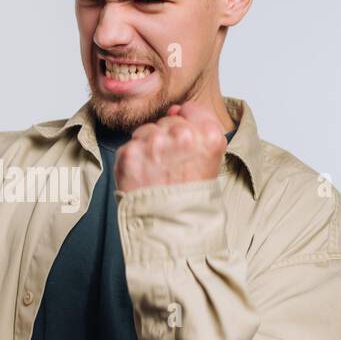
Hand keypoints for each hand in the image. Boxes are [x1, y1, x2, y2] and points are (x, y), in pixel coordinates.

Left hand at [114, 101, 228, 191]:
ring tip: (157, 175)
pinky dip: (133, 161)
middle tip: (171, 168)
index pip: (191, 108)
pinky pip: (129, 146)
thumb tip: (174, 108)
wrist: (172, 231)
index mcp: (208, 135)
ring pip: (146, 131)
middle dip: (166, 138)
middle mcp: (182, 134)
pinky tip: (143, 179)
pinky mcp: (129, 154)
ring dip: (148, 148)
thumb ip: (198, 129)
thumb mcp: (211, 162)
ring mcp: (154, 143)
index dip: (186, 124)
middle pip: (167, 119)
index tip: (185, 144)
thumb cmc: (192, 200)